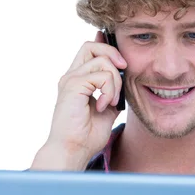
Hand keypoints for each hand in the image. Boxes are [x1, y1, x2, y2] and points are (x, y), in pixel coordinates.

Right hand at [31, 31, 126, 169]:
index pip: (89, 49)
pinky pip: (101, 76)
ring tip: (111, 101)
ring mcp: (70, 80)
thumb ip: (112, 91)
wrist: (74, 150)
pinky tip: (103, 106)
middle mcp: (71, 76)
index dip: (106, 46)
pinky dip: (109, 91)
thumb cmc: (87, 135)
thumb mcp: (108, 108)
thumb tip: (124, 76)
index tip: (122, 61)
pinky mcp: (72, 86)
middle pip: (91, 45)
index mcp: (78, 79)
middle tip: (123, 71)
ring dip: (115, 81)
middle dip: (113, 54)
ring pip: (101, 60)